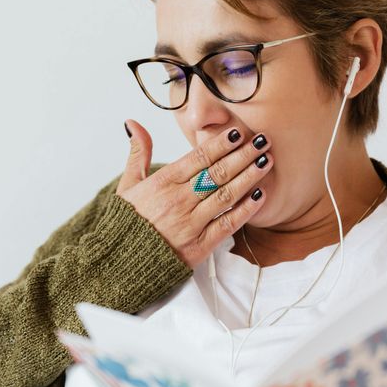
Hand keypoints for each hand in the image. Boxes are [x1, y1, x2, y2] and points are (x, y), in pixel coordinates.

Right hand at [116, 119, 272, 268]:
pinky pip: (227, 224)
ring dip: (249, 177)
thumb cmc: (126, 223)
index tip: (238, 133)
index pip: (198, 157)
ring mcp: (190, 224)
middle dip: (243, 155)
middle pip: (218, 173)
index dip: (221, 143)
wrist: (120, 263)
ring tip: (267, 161)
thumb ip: (137, 153)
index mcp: (162, 183)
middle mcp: (178, 201)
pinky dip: (245, 210)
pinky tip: (260, 195)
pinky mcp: (199, 246)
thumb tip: (132, 123)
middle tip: (262, 140)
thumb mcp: (127, 185)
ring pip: (226, 195)